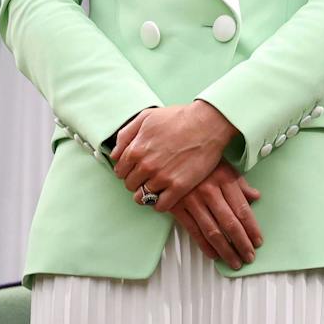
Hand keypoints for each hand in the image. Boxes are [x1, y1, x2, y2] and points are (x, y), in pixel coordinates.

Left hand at [112, 101, 236, 212]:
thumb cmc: (179, 118)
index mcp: (136, 150)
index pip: (120, 171)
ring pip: (142, 197)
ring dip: (146, 193)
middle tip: (148, 175)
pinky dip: (160, 203)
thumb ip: (126, 134)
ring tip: (156, 185)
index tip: (136, 168)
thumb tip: (115, 154)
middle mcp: (146, 166)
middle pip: (130, 185)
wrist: (208, 123)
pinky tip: (166, 194)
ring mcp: (162, 178)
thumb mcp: (146, 117)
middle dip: (137, 180)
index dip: (127, 169)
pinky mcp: (179, 187)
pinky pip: (160, 206)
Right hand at [169, 161, 263, 269]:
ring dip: (225, 250)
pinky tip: (214, 255)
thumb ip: (241, 185)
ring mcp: (192, 200)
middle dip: (241, 244)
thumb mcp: (225, 167)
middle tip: (249, 257)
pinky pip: (193, 231)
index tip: (258, 242)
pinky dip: (205, 246)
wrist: (170, 155)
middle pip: (230, 224)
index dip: (252, 228)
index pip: (242, 210)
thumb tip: (255, 197)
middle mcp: (210, 191)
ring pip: (212, 231)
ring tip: (235, 261)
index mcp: (225, 180)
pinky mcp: (177, 208)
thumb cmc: (202, 162)